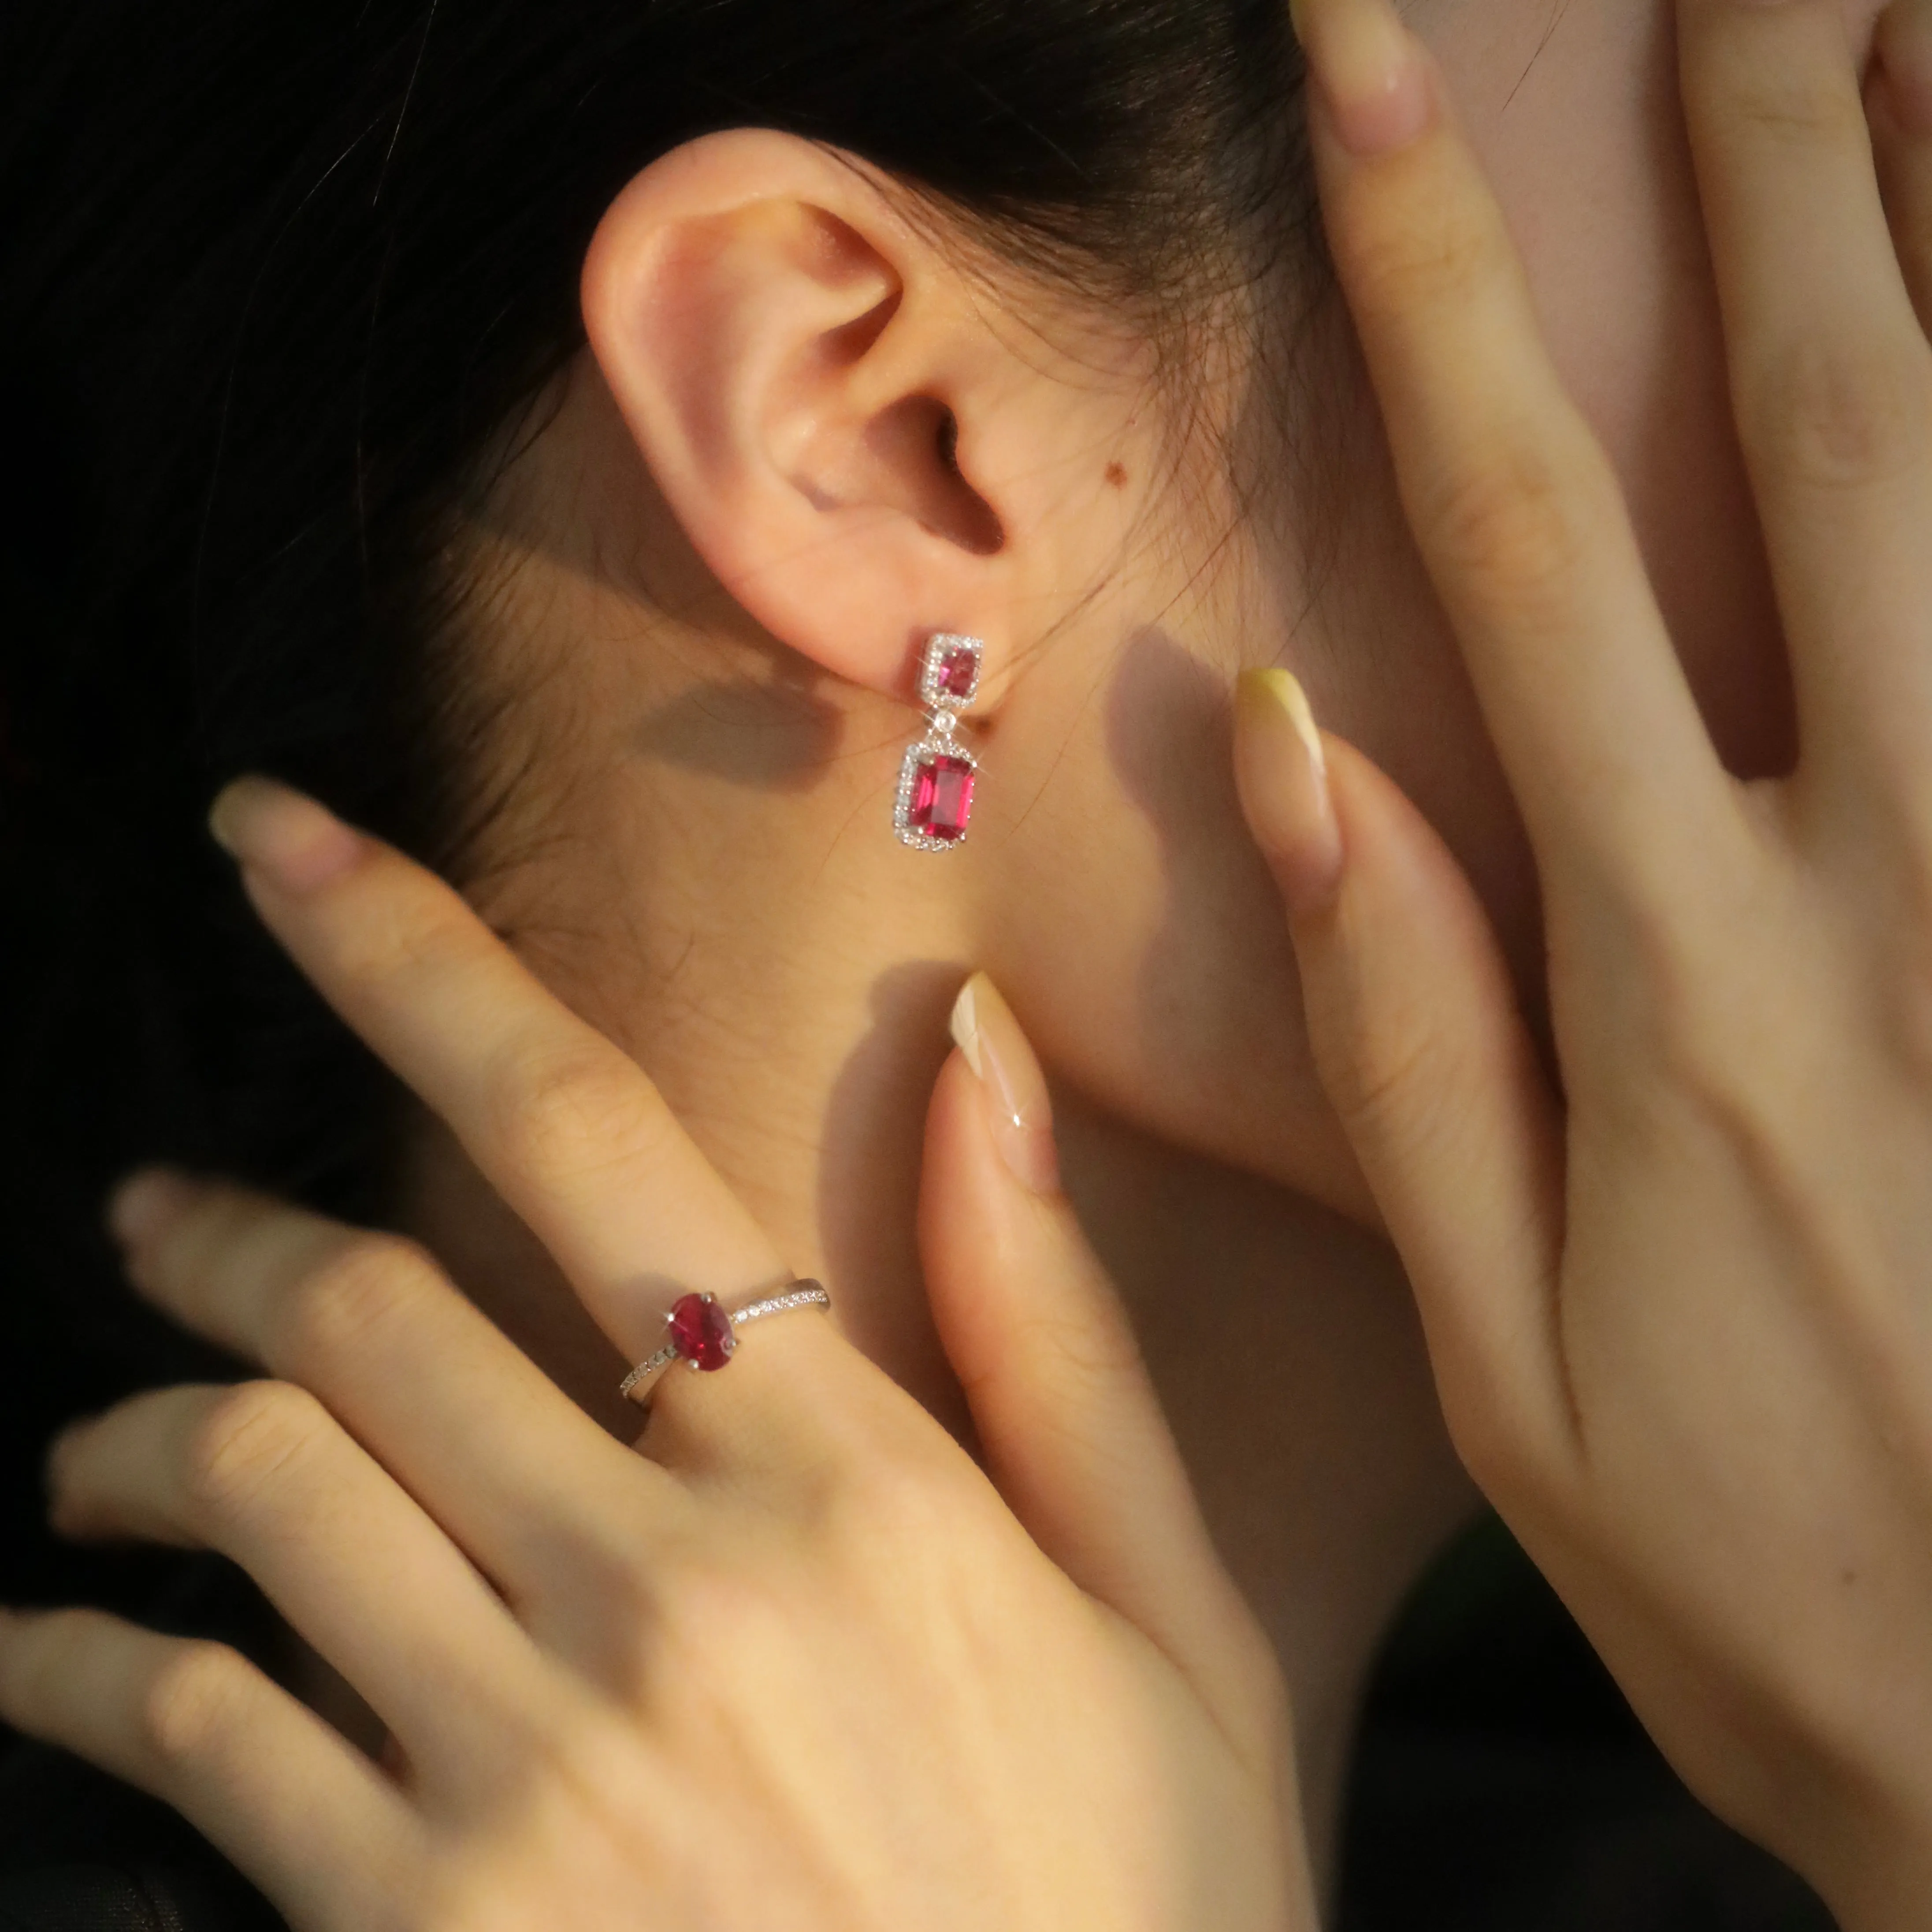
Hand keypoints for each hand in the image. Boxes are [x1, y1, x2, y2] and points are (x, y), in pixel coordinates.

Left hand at [0, 780, 1303, 1930]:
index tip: (275, 846)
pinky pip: (190, 1739)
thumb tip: (979, 1051)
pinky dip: (83, 1670)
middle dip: (218, 1231)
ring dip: (135, 1433)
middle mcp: (671, 1596)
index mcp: (856, 1487)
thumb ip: (1047, 1322)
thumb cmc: (1124, 1902)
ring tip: (100, 1443)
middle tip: (154, 1213)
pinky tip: (57, 1658)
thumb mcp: (1160, 1607)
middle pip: (365, 1313)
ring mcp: (528, 1780)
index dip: (413, 959)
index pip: (589, 1137)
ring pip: (250, 1495)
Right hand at [1240, 1, 1931, 1925]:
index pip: (1521, 552)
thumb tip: (1297, 755)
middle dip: (1759, 142)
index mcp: (1676, 982)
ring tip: (1912, 8)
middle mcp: (1886, 891)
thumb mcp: (1502, 1357)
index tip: (1376, 81)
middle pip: (1823, 434)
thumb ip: (1404, 1037)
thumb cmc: (1772, 1568)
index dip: (1434, 295)